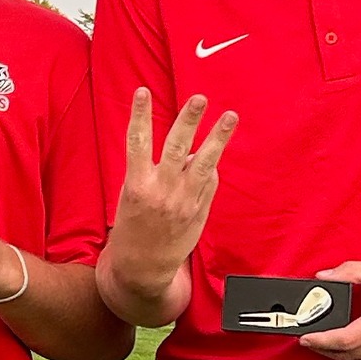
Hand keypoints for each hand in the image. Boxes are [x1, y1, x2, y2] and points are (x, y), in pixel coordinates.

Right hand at [106, 88, 235, 292]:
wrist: (142, 268)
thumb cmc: (132, 229)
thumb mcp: (130, 197)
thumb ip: (153, 173)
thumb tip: (185, 154)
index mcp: (137, 184)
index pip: (137, 141)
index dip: (139, 114)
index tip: (142, 91)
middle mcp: (161, 190)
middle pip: (177, 147)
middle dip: (189, 120)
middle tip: (199, 98)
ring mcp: (183, 201)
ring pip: (204, 163)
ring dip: (218, 137)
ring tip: (230, 117)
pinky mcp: (199, 211)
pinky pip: (209, 182)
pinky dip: (210, 168)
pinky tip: (211, 158)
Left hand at [297, 261, 360, 359]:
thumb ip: (351, 272)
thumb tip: (323, 277)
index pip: (344, 339)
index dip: (320, 341)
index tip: (305, 338)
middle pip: (347, 355)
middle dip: (324, 349)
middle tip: (313, 340)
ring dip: (341, 357)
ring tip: (332, 344)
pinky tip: (358, 349)